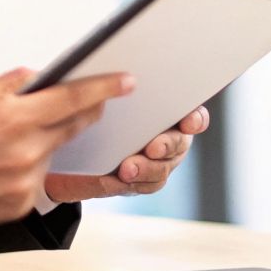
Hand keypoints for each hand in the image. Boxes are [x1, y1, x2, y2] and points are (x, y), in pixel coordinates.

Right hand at [0, 67, 133, 230]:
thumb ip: (13, 84)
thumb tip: (41, 79)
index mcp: (15, 118)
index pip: (73, 99)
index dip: (104, 88)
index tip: (126, 82)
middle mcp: (26, 151)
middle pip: (73, 126)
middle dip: (82, 113)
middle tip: (83, 103)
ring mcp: (24, 182)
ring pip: (51, 153)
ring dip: (41, 144)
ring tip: (4, 144)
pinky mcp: (19, 204)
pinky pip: (36, 180)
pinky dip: (26, 169)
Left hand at [43, 104, 210, 202]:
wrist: (75, 150)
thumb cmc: (94, 116)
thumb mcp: (105, 99)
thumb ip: (118, 94)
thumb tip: (118, 85)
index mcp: (166, 112)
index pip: (192, 114)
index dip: (195, 118)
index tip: (188, 122)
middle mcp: (169, 137)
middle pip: (179, 142)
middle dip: (167, 145)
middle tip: (153, 148)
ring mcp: (158, 162)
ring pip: (163, 169)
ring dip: (147, 169)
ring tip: (127, 169)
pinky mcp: (142, 181)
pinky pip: (147, 185)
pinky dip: (134, 183)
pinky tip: (119, 179)